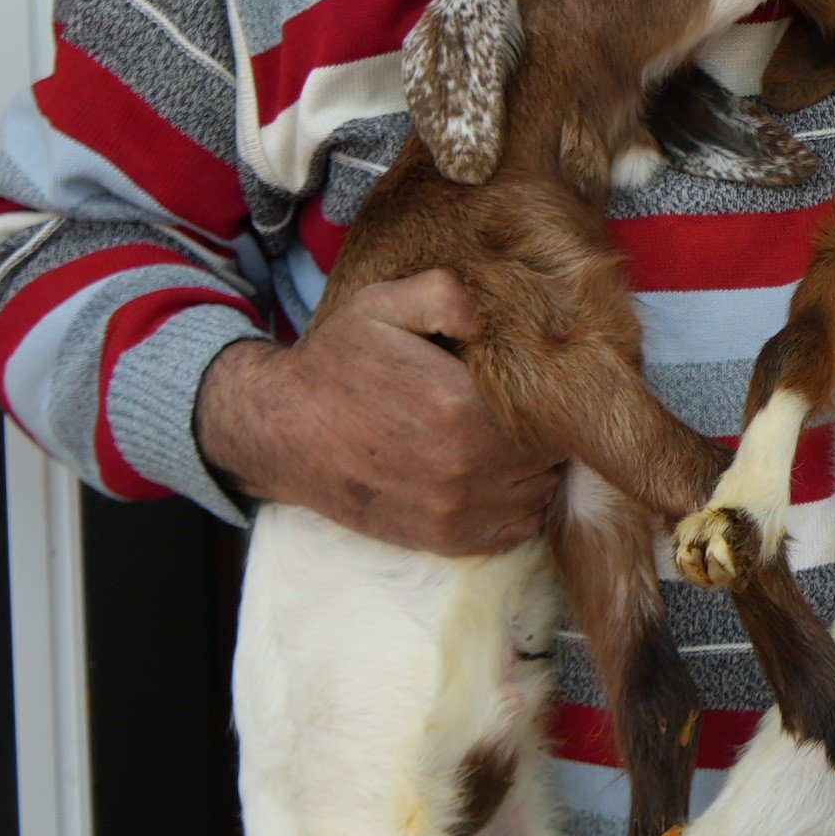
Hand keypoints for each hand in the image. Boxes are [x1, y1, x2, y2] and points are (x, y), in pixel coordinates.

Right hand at [193, 272, 563, 553]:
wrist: (280, 430)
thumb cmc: (337, 362)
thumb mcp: (382, 305)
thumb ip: (446, 296)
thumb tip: (494, 317)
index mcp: (458, 405)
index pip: (553, 410)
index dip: (554, 396)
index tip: (539, 383)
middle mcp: (464, 466)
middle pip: (552, 453)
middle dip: (547, 430)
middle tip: (523, 409)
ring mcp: (455, 510)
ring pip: (541, 492)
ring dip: (535, 468)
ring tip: (507, 439)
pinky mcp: (445, 539)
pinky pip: (517, 528)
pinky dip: (518, 503)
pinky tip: (494, 473)